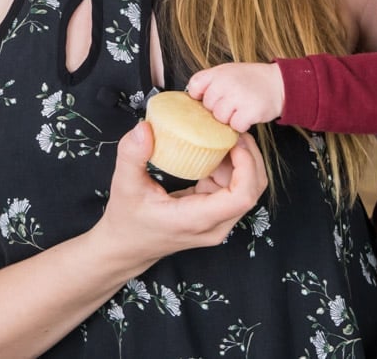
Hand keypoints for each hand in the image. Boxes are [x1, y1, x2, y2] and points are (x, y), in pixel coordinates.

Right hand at [95, 122, 266, 267]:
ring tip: (224, 136)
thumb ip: (132, 156)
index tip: (234, 140)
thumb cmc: (126, 220)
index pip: (242, 197)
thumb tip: (145, 127)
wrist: (126, 247)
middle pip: (252, 191)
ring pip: (247, 190)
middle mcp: (214, 225)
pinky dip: (231, 168)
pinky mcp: (215, 215)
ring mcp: (217, 222)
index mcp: (196, 220)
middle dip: (250, 157)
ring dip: (242, 161)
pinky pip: (234, 190)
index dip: (247, 166)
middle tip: (233, 131)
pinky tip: (215, 151)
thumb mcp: (124, 185)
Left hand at [187, 63, 284, 132]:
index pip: (195, 86)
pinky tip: (247, 116)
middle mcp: (226, 83)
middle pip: (207, 106)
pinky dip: (241, 125)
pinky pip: (235, 126)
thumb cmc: (252, 80)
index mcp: (219, 72)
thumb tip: (192, 99)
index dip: (198, 96)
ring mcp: (238, 97)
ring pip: (220, 119)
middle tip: (230, 104)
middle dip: (217, 109)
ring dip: (229, 119)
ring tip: (239, 110)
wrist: (280, 84)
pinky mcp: (249, 111)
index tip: (208, 99)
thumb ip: (211, 82)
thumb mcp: (229, 72)